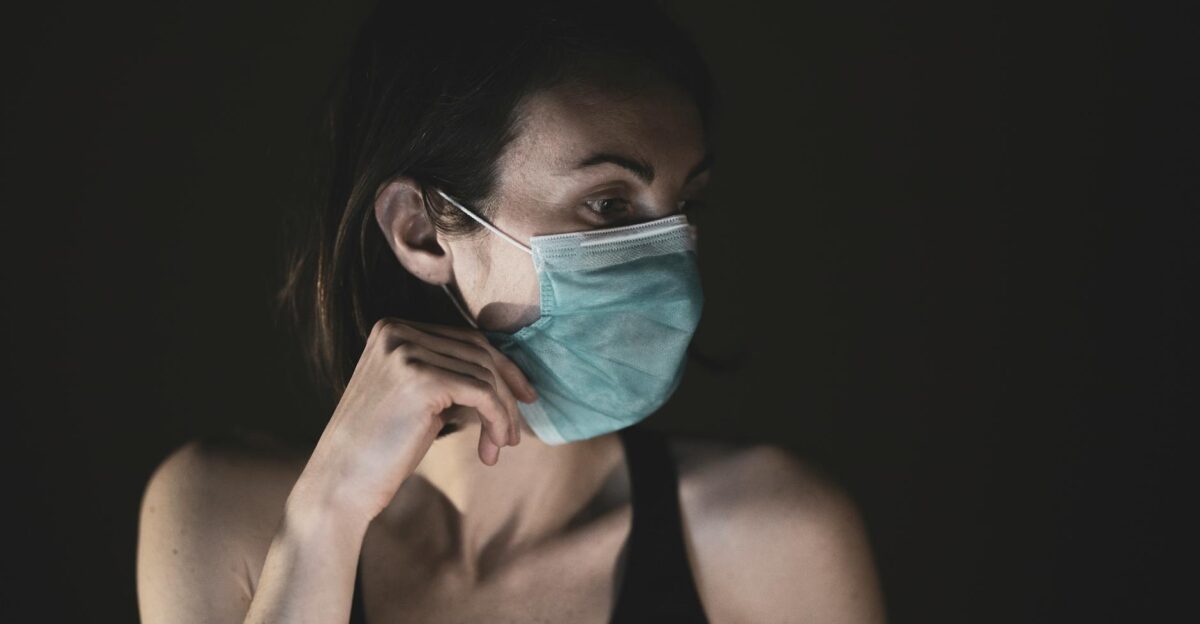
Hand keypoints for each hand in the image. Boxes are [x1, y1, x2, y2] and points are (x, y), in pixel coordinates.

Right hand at [289, 317, 536, 525]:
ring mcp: (407, 353)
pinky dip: (497, 421)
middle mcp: (397, 332)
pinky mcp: (422, 380)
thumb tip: (506, 373)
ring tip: (501, 446)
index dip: (501, 367)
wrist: (339, 484)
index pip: (465, 339)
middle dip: (508, 389)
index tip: (523, 396)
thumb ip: (448, 375)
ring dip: (502, 414)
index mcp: (392, 329)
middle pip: (479, 352)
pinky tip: (492, 450)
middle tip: (517, 429)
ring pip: (485, 375)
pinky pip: (483, 394)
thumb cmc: (380, 448)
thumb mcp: (414, 397)